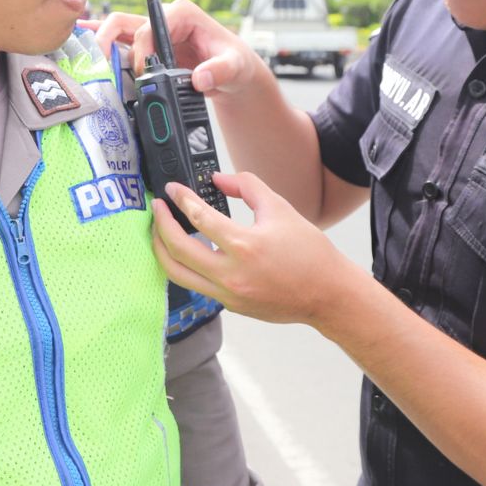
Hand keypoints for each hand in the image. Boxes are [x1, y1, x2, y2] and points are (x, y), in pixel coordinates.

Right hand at [80, 0, 263, 96]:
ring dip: (99, 43)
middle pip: (124, 22)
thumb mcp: (233, 66)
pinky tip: (79, 40)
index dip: (142, 49)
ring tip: (85, 59)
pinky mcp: (145, 46)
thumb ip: (219, 71)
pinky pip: (117, 40)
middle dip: (109, 42)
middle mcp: (162, 18)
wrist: (232, 73)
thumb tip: (200, 78)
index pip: (150, 26)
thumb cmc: (233, 62)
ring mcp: (151, 32)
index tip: (143, 73)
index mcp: (182, 14)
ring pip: (115, 29)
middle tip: (105, 67)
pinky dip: (98, 40)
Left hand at [150, 171, 357, 325]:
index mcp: (245, 246)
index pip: (199, 217)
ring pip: (177, 274)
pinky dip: (185, 267)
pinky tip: (185, 252)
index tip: (172, 190)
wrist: (327, 293)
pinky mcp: (230, 305)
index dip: (180, 199)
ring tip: (159, 232)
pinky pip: (196, 285)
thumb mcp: (280, 208)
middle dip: (161, 224)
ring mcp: (228, 294)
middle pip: (177, 249)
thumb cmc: (309, 252)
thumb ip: (246, 186)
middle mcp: (231, 274)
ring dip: (162, 250)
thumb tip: (217, 179)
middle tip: (157, 208)